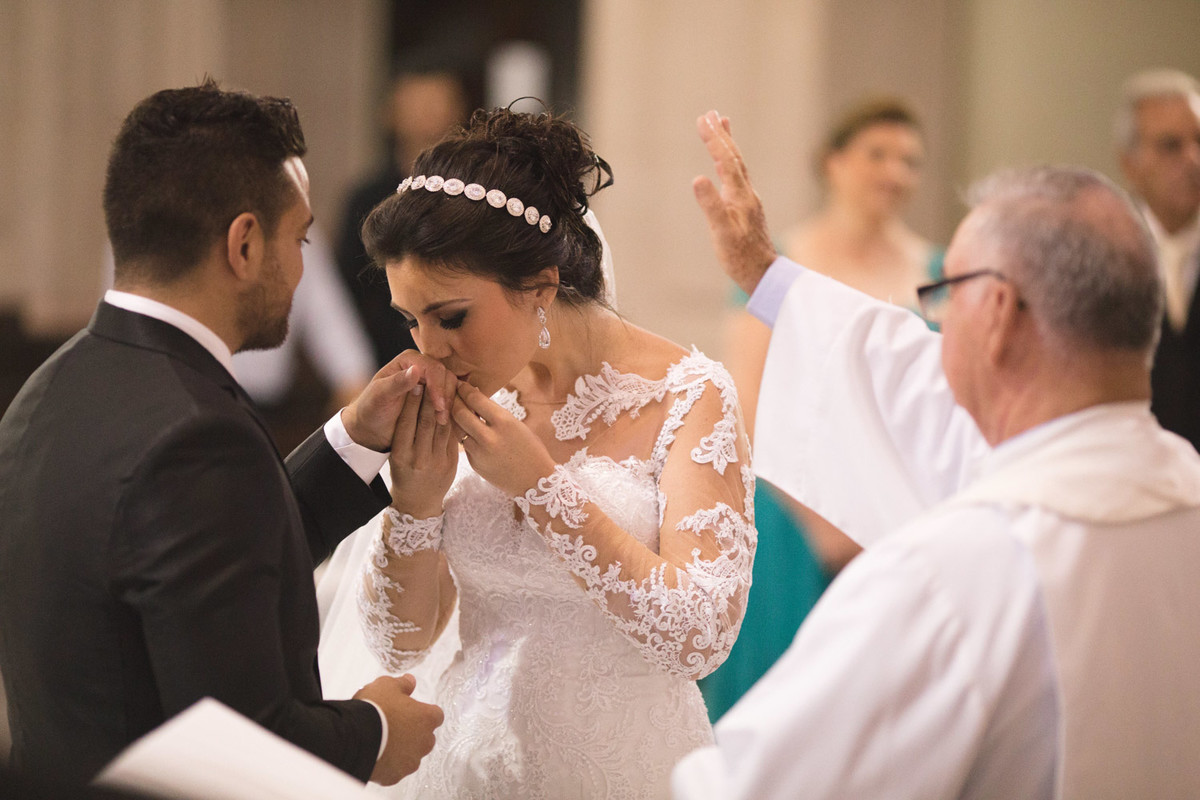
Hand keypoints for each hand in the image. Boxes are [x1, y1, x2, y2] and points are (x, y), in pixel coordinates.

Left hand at [342, 351, 455, 450]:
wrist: (372, 427)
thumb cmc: (371, 410)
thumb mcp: (380, 396)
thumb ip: (397, 383)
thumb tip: (416, 370)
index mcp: (409, 360)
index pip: (433, 368)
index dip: (438, 387)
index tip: (438, 407)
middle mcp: (422, 367)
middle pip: (447, 376)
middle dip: (447, 397)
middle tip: (442, 418)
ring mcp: (431, 381)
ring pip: (453, 388)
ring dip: (451, 405)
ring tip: (442, 422)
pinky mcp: (437, 396)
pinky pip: (452, 400)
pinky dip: (452, 411)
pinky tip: (446, 423)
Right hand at [354, 674, 443, 784]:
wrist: (355, 736)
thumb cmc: (374, 708)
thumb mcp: (387, 685)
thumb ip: (403, 684)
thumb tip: (411, 681)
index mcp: (427, 718)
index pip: (435, 715)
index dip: (423, 712)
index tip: (411, 710)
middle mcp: (424, 742)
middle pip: (425, 737)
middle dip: (413, 732)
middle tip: (394, 725)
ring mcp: (410, 761)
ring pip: (411, 755)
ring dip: (402, 749)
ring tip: (383, 741)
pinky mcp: (395, 775)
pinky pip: (395, 769)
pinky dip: (388, 764)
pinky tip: (376, 754)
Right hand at [388, 383, 460, 516]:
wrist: (418, 503)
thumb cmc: (404, 473)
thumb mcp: (397, 455)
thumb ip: (404, 432)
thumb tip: (412, 399)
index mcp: (400, 454)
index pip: (406, 422)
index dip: (411, 401)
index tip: (415, 382)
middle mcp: (418, 458)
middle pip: (426, 421)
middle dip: (429, 397)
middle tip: (432, 376)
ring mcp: (436, 461)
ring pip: (442, 427)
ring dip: (445, 403)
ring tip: (446, 385)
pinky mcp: (451, 464)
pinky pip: (454, 437)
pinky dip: (455, 419)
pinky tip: (457, 403)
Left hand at [451, 382, 555, 496]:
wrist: (535, 481)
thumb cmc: (531, 449)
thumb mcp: (516, 425)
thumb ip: (495, 413)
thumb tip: (475, 398)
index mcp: (503, 422)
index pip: (474, 399)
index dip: (463, 389)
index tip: (460, 384)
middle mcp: (489, 436)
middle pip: (459, 412)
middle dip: (453, 400)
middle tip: (451, 394)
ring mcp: (479, 452)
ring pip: (456, 429)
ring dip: (454, 418)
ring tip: (455, 410)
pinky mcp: (474, 464)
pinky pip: (464, 444)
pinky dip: (463, 435)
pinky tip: (466, 429)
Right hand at [692, 110, 776, 295]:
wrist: (763, 273)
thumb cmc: (741, 256)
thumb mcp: (722, 232)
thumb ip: (710, 205)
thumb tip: (697, 179)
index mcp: (740, 195)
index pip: (726, 160)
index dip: (714, 139)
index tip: (703, 119)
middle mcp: (746, 193)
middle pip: (733, 157)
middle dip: (721, 135)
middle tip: (710, 114)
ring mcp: (747, 200)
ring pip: (737, 165)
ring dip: (727, 144)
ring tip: (722, 125)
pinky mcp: (746, 208)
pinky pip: (736, 177)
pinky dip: (729, 163)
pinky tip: (724, 165)